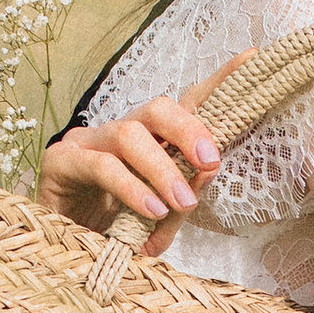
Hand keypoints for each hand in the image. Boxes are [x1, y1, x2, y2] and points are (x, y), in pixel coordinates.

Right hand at [37, 57, 250, 255]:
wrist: (60, 254)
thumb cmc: (110, 232)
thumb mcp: (159, 218)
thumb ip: (183, 196)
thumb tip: (207, 172)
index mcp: (148, 140)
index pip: (186, 105)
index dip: (218, 82)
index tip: (254, 58)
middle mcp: (119, 132)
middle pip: (158, 108)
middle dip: (189, 130)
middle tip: (210, 162)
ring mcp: (86, 142)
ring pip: (130, 134)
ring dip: (162, 169)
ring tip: (181, 204)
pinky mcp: (61, 162)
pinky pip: (101, 166)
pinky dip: (130, 187)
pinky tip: (150, 210)